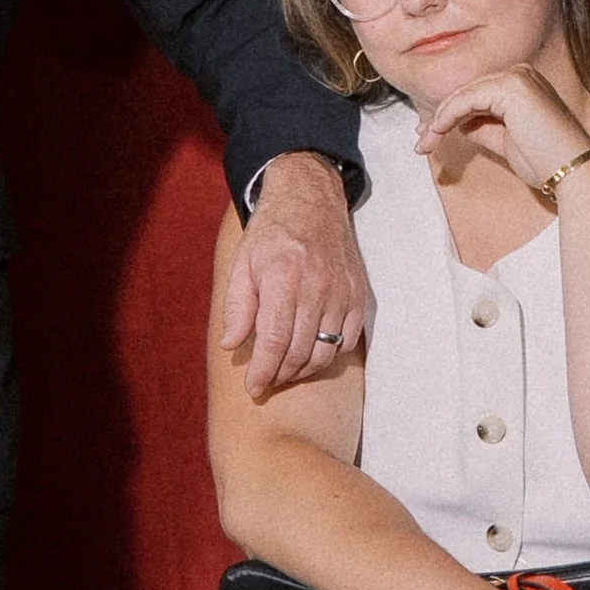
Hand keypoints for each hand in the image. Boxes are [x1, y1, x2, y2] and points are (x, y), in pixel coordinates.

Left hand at [221, 153, 369, 396]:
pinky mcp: (358, 294)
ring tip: (286, 371)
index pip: (274, 341)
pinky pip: (348, 340)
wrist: (311, 200)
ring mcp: (342, 291)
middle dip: (280, 375)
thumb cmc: (271, 233)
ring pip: (325, 352)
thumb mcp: (242, 263)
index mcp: (283, 278)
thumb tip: (231, 345)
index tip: (253, 389)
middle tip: (266, 381)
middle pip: (300, 352)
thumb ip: (237, 306)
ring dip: (304, 370)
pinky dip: (330, 355)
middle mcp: (316, 287)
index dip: (263, 371)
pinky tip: (312, 353)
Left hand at [413, 67, 587, 197]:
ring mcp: (517, 77)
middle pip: (467, 92)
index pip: (476, 94)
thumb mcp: (503, 140)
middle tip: (421, 142)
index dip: (449, 114)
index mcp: (523, 84)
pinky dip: (447, 116)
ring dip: (439, 120)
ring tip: (426, 144)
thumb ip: (480, 126)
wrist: (572, 171)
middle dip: (440, 118)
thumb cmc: (545, 161)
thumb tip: (452, 122)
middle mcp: (521, 73)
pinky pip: (467, 99)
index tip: (428, 135)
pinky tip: (436, 133)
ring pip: (464, 95)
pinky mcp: (511, 87)